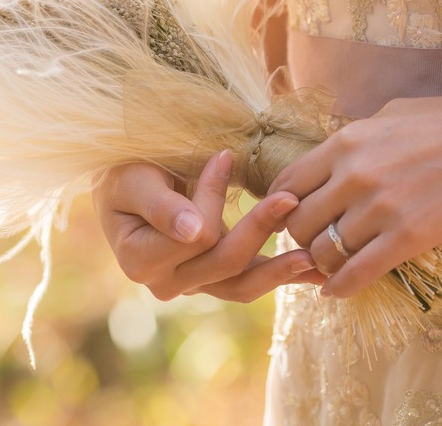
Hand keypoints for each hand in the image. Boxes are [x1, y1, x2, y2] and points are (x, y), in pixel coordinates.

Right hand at [93, 150, 325, 301]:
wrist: (126, 182)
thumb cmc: (125, 174)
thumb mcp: (135, 180)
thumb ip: (161, 205)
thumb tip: (193, 233)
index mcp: (139, 261)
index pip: (193, 237)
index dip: (211, 198)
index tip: (224, 156)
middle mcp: (164, 283)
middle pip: (223, 263)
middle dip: (259, 228)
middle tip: (291, 198)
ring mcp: (191, 286)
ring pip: (241, 286)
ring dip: (280, 270)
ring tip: (316, 256)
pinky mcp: (212, 280)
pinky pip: (248, 283)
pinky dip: (280, 276)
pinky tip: (313, 270)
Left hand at [269, 72, 441, 298]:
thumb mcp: (387, 117)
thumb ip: (353, 140)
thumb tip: (331, 154)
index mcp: (343, 144)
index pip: (285, 184)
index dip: (279, 207)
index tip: (286, 218)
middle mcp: (353, 175)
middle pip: (298, 222)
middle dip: (300, 239)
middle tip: (311, 245)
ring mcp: (380, 207)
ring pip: (324, 251)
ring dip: (322, 264)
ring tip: (328, 266)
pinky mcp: (410, 237)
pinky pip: (358, 271)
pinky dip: (341, 286)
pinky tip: (335, 292)